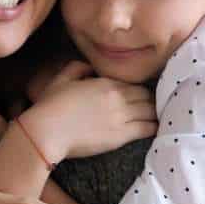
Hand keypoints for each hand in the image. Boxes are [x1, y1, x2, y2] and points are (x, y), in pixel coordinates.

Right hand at [23, 61, 156, 163]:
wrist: (47, 131)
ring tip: (156, 117)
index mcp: (105, 82)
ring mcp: (121, 116)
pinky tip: (157, 128)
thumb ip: (77, 67)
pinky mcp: (121, 136)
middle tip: (151, 107)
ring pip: (150, 110)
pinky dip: (154, 126)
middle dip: (150, 100)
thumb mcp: (61, 79)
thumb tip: (89, 67)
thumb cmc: (50, 106)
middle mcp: (117, 97)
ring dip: (154, 113)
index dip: (138, 89)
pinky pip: (147, 128)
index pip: (133, 83)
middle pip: (146, 95)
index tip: (140, 95)